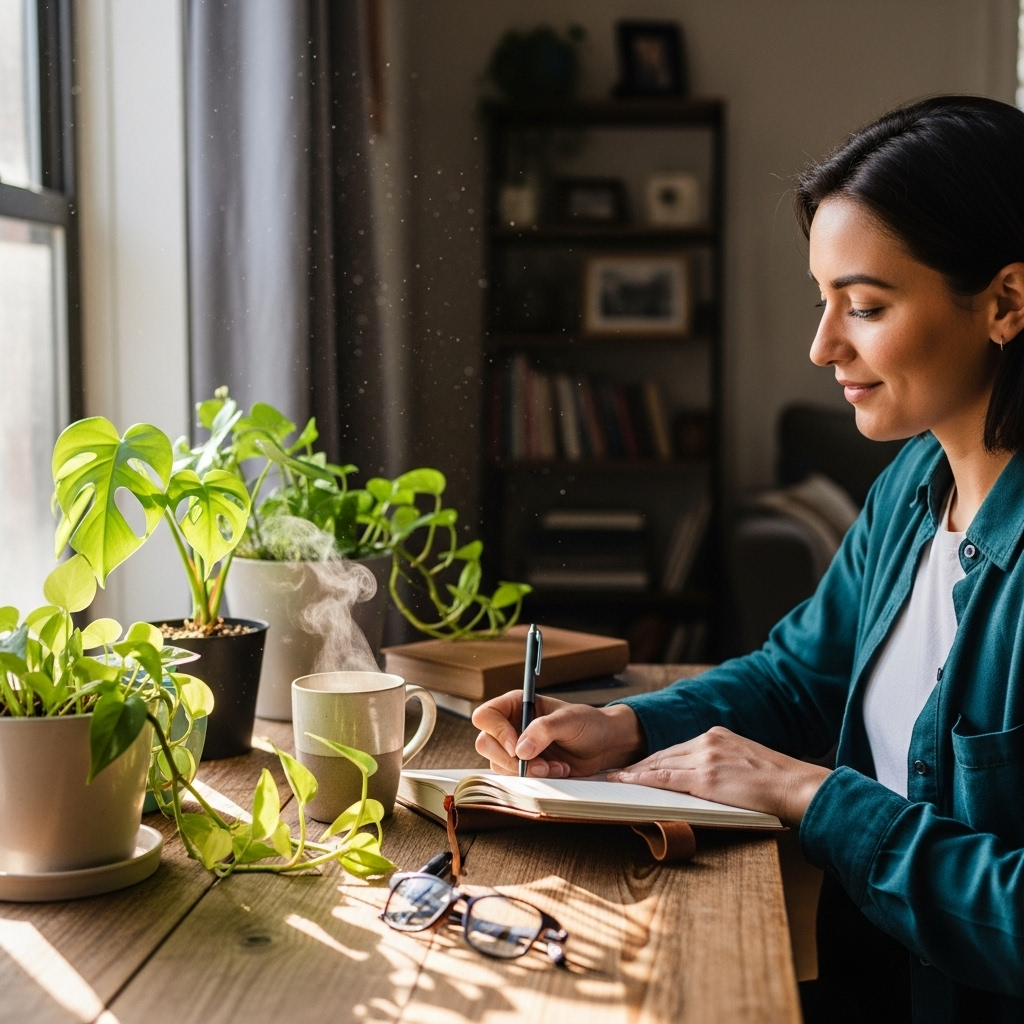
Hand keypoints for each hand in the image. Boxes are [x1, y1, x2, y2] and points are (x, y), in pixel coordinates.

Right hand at [472, 690, 644, 776]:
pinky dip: (533, 779)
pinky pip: (513, 778)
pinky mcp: (525, 767)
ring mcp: (516, 748)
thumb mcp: (569, 720)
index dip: (497, 732)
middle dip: (511, 759)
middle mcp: (511, 725)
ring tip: (554, 767)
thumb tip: (519, 750)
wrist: (604, 745)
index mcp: (517, 704)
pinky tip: (556, 771)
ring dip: (526, 771)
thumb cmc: (589, 723)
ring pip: (497, 764)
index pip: (486, 716)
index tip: (517, 746)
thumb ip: (543, 730)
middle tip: (539, 763)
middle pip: (485, 743)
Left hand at [606, 726, 829, 824]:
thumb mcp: (745, 760)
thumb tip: (706, 779)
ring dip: (635, 772)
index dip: (654, 758)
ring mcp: (706, 758)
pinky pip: (666, 778)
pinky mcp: (706, 778)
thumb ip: (723, 763)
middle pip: (664, 753)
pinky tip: (628, 783)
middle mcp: (708, 741)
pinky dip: (643, 780)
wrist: (797, 787)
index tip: (637, 764)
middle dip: (639, 764)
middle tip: (616, 772)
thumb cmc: (777, 782)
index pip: (677, 748)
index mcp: (718, 735)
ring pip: (660, 764)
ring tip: (616, 779)